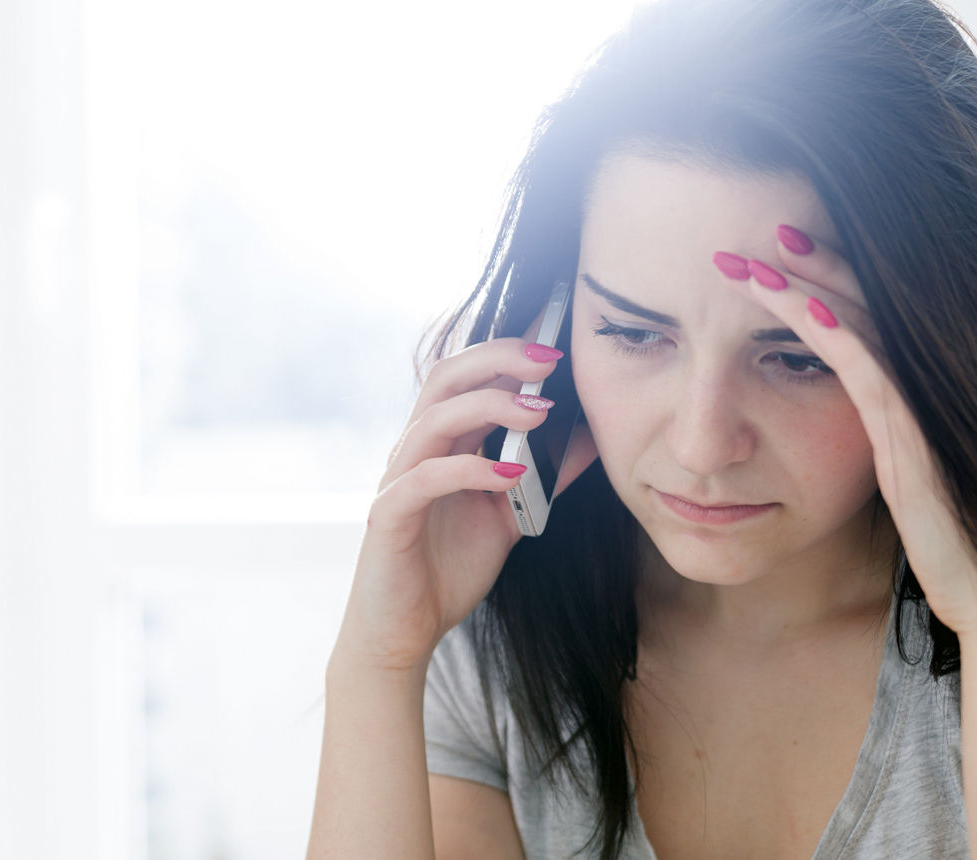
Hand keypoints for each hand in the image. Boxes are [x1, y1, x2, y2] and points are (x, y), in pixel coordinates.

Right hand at [334, 334, 597, 673]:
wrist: (405, 630)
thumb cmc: (449, 569)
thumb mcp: (510, 516)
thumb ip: (542, 478)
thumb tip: (587, 441)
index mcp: (439, 444)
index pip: (466, 377)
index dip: (505, 351)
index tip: (555, 343)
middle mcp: (413, 450)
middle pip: (445, 378)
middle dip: (498, 359)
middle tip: (549, 359)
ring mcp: (397, 479)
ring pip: (435, 419)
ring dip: (491, 407)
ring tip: (541, 412)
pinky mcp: (388, 515)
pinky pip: (426, 478)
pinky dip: (470, 470)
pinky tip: (512, 474)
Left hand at [713, 227, 976, 634]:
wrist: (975, 585)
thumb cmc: (928, 531)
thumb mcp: (878, 471)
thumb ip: (858, 433)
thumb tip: (805, 419)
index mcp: (893, 393)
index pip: (853, 314)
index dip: (814, 278)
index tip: (766, 253)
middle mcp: (907, 388)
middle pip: (857, 304)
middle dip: (810, 265)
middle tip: (761, 230)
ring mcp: (911, 407)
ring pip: (859, 327)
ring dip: (809, 288)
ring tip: (764, 256)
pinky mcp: (909, 437)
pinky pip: (868, 374)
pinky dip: (835, 337)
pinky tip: (801, 310)